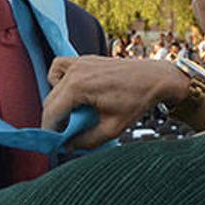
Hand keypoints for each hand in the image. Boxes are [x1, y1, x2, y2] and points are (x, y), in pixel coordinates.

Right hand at [43, 57, 185, 149]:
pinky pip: (60, 69)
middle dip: (54, 120)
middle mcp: (74, 71)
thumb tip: (67, 146)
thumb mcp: (112, 128)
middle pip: (50, 101)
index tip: (54, 144)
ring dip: (57, 102)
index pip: (51, 113)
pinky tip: (73, 93)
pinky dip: (60, 81)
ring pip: (52, 85)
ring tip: (72, 115)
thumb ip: (86, 140)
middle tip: (65, 135)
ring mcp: (78, 62)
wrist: (154, 77)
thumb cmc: (137, 101)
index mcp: (77, 87)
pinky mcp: (84, 59)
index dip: (49, 132)